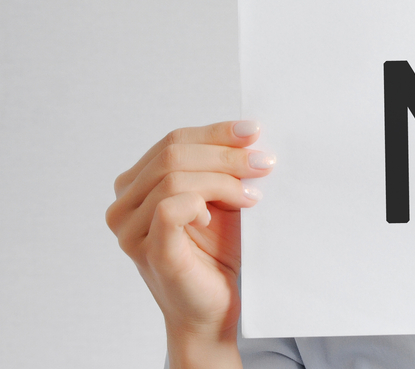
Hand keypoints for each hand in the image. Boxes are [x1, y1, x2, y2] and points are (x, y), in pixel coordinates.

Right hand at [105, 121, 274, 367]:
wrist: (214, 308)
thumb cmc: (217, 253)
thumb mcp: (221, 198)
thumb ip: (223, 166)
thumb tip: (250, 133)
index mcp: (137, 184)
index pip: (174, 141)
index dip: (216, 132)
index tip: (254, 131)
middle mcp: (125, 205)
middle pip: (173, 153)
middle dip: (224, 154)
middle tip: (263, 164)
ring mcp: (131, 230)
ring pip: (172, 177)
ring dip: (222, 179)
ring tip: (251, 196)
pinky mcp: (149, 250)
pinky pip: (169, 208)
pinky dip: (199, 202)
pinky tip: (214, 216)